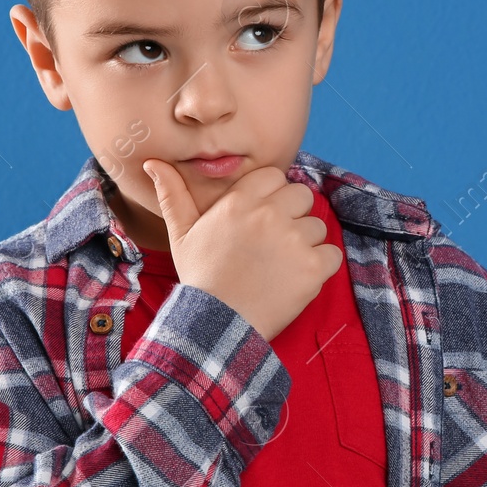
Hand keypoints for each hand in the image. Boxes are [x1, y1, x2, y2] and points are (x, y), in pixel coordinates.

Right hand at [140, 159, 342, 342]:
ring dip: (306, 243)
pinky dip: (322, 266)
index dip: (272, 196)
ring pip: (317, 226)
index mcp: (240, 202)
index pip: (275, 177)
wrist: (217, 323)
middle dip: (293, 215)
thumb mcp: (181, 234)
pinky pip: (332, 254)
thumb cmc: (200, 278)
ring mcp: (294, 240)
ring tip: (281, 266)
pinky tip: (298, 278)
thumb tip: (154, 163)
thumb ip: (173, 195)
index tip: (262, 217)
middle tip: (274, 243)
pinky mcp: (313, 267)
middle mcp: (269, 214)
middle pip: (302, 196)